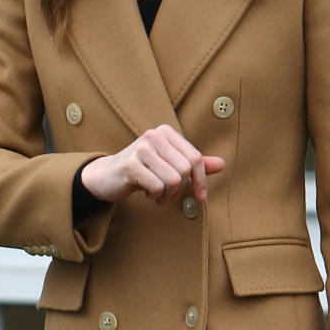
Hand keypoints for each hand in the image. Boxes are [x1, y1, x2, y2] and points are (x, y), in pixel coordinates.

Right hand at [80, 125, 224, 206]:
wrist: (107, 176)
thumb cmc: (141, 170)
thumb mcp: (169, 164)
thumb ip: (193, 164)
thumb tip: (222, 164)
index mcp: (166, 132)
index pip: (196, 158)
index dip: (201, 180)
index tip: (201, 197)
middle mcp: (154, 135)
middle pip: (185, 170)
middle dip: (180, 190)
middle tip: (168, 195)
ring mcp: (141, 149)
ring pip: (173, 180)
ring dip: (167, 195)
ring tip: (156, 194)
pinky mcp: (130, 164)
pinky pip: (157, 187)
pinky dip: (155, 196)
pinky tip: (147, 192)